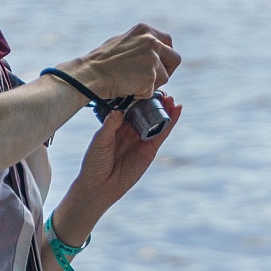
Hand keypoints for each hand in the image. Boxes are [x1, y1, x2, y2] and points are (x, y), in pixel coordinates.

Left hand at [54, 96, 179, 246]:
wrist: (99, 186)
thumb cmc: (94, 163)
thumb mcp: (100, 141)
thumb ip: (110, 125)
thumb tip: (119, 110)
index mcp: (116, 124)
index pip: (130, 106)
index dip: (139, 96)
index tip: (145, 85)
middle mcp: (130, 130)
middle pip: (146, 111)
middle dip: (155, 101)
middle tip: (163, 90)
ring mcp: (141, 140)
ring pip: (156, 121)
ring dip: (165, 109)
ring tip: (171, 98)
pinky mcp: (150, 150)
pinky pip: (161, 134)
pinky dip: (170, 123)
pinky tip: (176, 111)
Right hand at [66, 24, 179, 100]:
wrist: (92, 74)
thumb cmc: (101, 61)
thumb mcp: (122, 42)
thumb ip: (139, 44)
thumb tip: (151, 50)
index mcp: (145, 30)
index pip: (168, 41)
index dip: (166, 56)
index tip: (159, 64)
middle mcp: (152, 41)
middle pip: (175, 58)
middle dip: (167, 71)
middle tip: (153, 79)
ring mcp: (153, 58)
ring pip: (165, 77)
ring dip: (152, 84)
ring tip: (132, 82)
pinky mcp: (151, 75)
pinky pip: (154, 90)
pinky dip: (143, 93)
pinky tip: (128, 88)